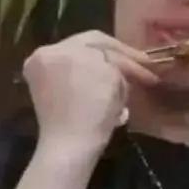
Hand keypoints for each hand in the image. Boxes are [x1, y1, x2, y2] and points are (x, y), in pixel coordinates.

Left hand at [23, 30, 159, 151]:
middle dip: (116, 63)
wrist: (71, 148)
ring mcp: (42, 80)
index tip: (146, 61)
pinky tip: (113, 97)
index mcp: (53, 49)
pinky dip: (95, 88)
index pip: (96, 40)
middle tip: (140, 71)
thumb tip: (119, 63)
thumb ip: (116, 60)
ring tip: (127, 86)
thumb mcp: (112, 73)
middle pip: (88, 53)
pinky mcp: (48, 100)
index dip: (125, 50)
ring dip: (107, 76)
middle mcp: (43, 60)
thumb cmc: (91, 106)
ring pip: (84, 70)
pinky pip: (76, 86)